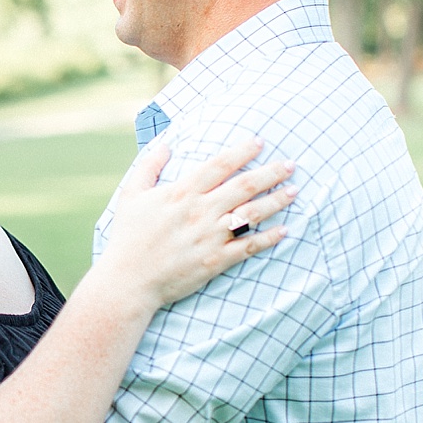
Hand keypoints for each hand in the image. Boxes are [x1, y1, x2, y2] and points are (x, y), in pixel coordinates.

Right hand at [99, 137, 296, 308]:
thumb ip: (148, 166)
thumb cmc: (128, 237)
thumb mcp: (130, 195)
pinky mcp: (215, 260)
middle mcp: (200, 211)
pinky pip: (248, 247)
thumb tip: (166, 145)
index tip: (260, 142)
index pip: (219, 166)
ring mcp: (210, 237)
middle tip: (291, 164)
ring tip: (294, 191)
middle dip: (271, 173)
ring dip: (276, 201)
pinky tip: (284, 230)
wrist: (129, 280)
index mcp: (182, 193)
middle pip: (244, 186)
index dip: (242, 152)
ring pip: (251, 214)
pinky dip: (268, 238)